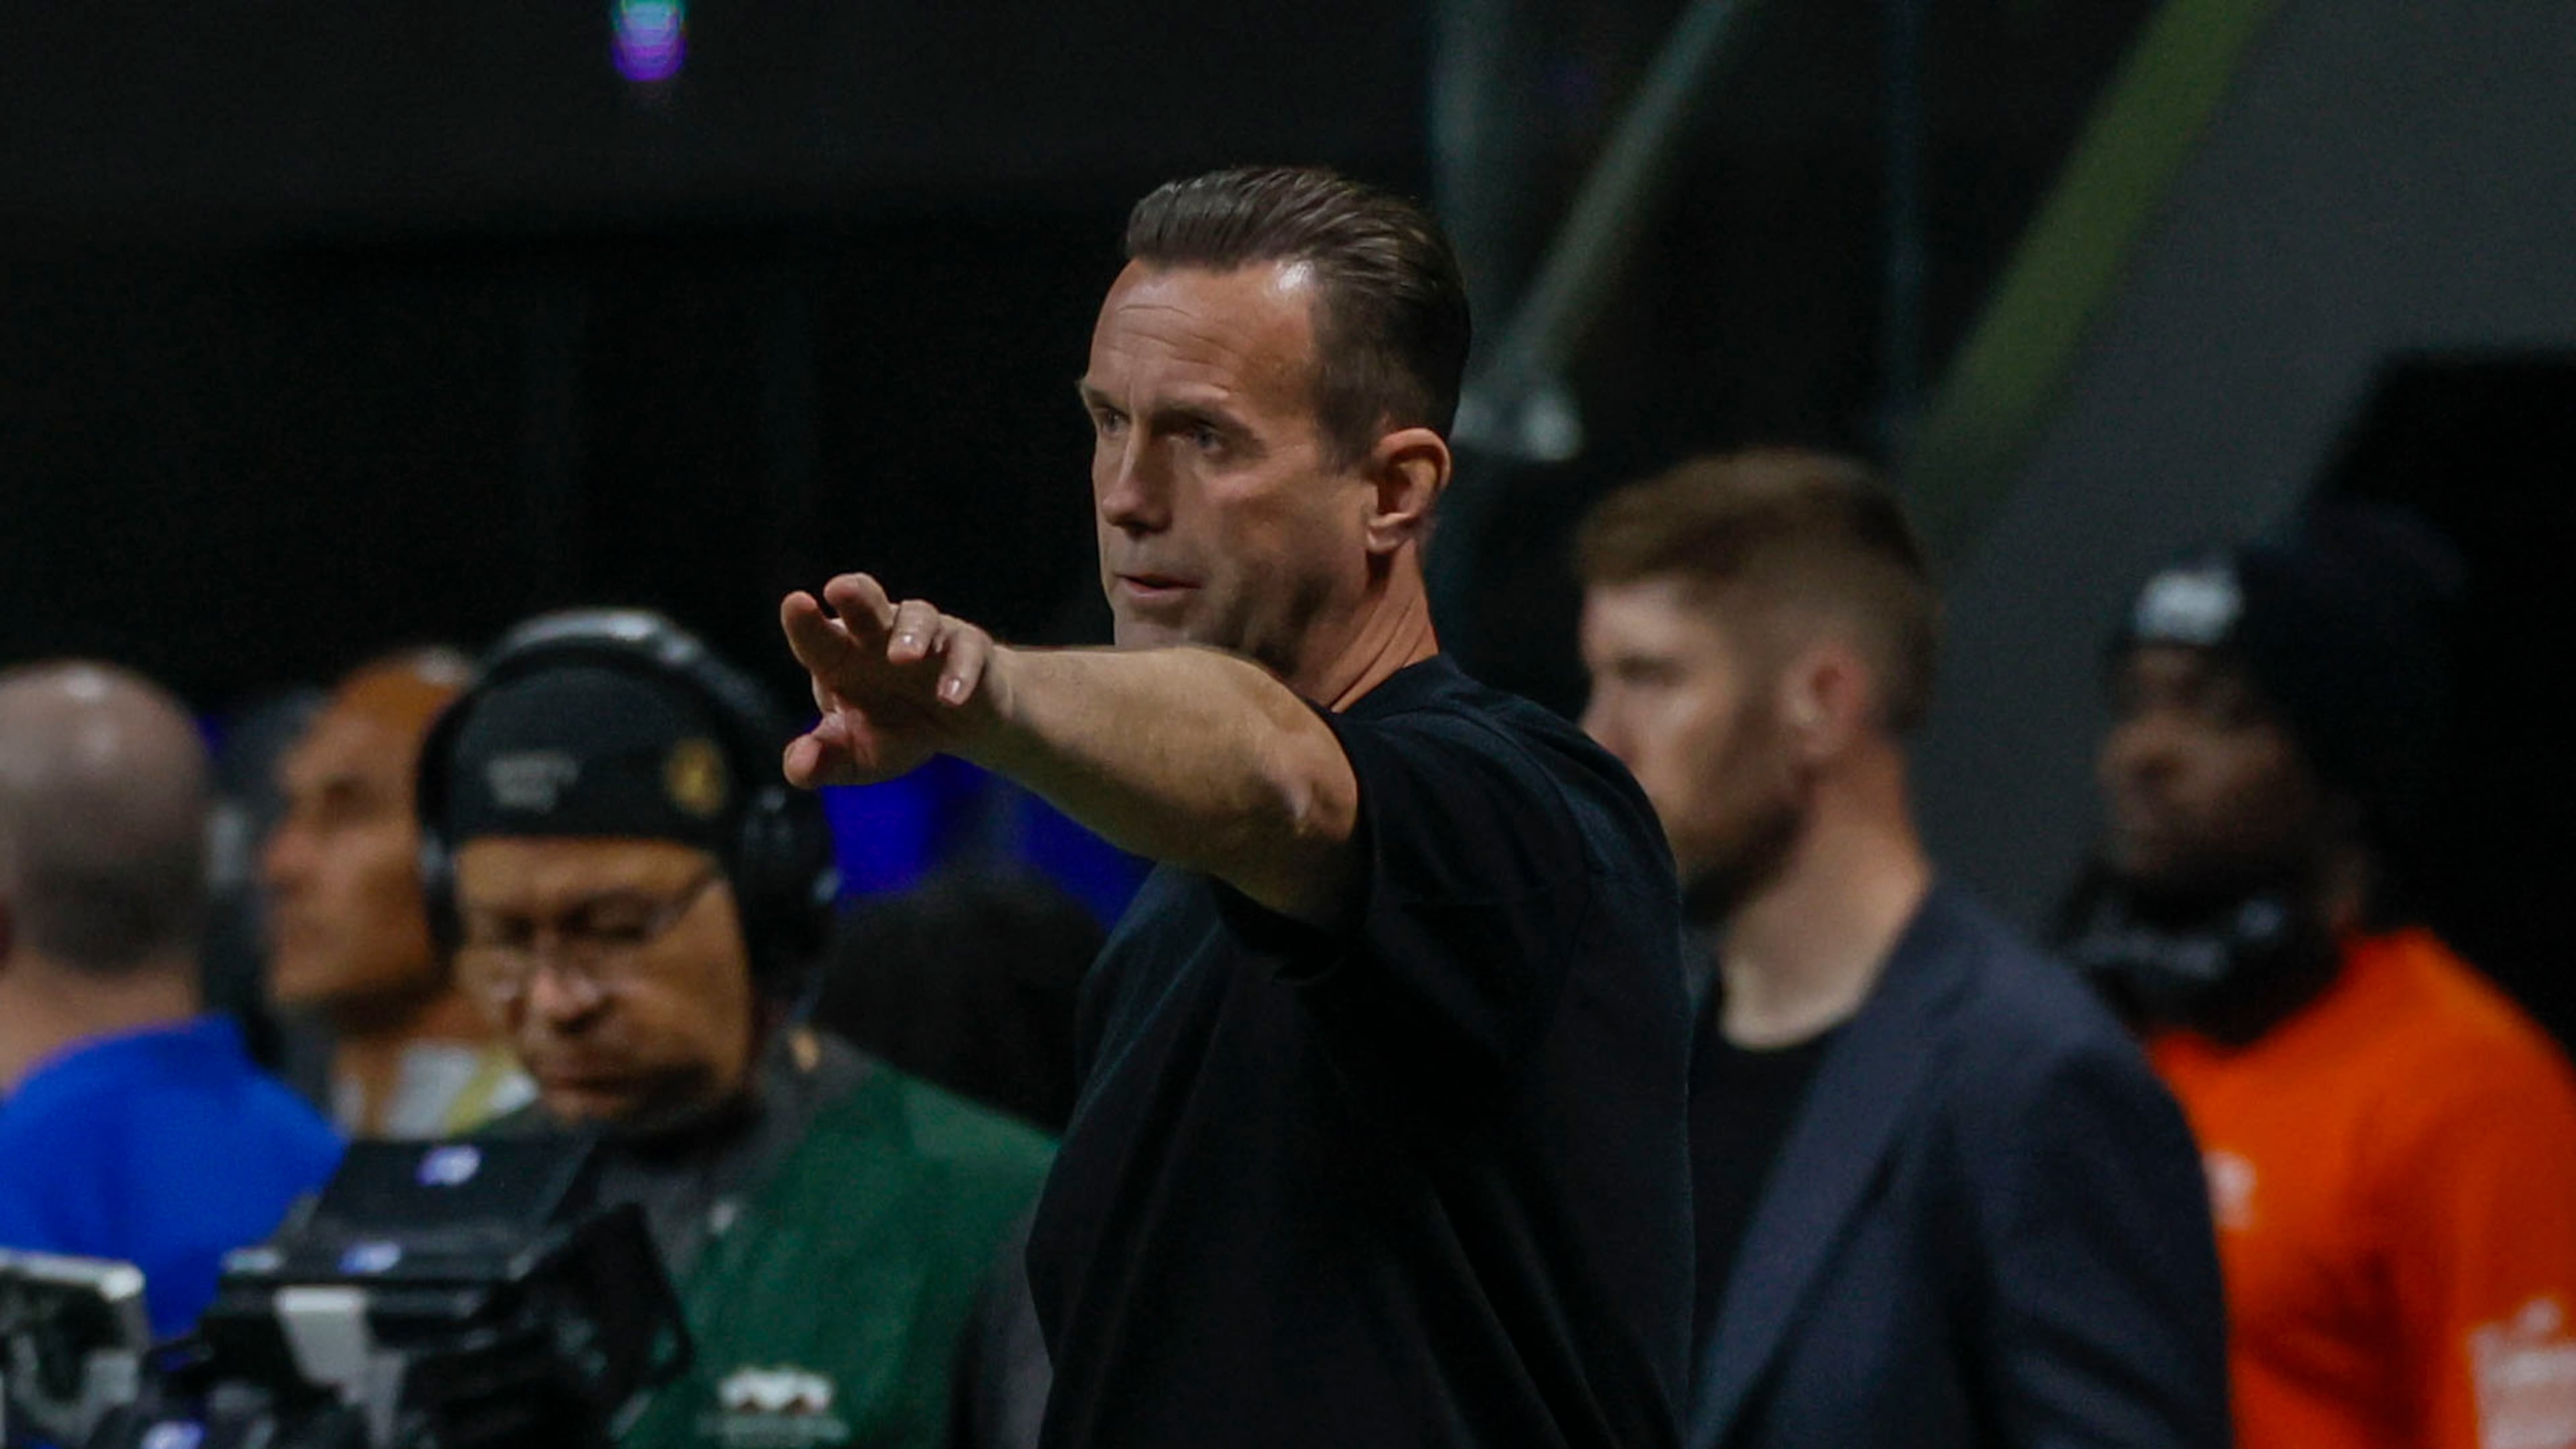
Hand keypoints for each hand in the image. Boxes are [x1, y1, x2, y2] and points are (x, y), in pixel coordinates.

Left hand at [779, 573, 1003, 787]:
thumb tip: (799, 768)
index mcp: (842, 655)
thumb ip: (824, 762)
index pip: (817, 636)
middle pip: (865, 602)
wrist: (964, 722)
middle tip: (839, 588)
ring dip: (911, 634)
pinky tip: (950, 698)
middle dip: (854, 594)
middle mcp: (881, 635)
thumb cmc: (898, 729)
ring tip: (903, 658)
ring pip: (920, 618)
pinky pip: (967, 651)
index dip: (804, 622)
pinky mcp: (971, 648)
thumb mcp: (858, 756)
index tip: (796, 603)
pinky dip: (959, 671)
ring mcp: (928, 636)